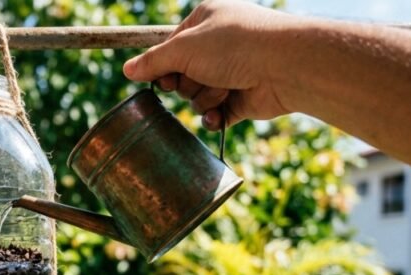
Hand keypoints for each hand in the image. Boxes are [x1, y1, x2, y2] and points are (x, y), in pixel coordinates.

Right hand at [123, 0, 298, 129]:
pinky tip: (220, 116)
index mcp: (206, 21)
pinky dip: (215, 117)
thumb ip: (153, 62)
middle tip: (200, 78)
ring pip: (198, 96)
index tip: (164, 77)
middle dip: (188, 83)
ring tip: (224, 88)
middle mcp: (219, 44)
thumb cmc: (234, 46)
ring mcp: (232, 72)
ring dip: (205, 98)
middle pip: (182, 74)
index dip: (164, 65)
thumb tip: (128, 70)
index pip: (171, 47)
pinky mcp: (242, 98)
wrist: (283, 67)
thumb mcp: (183, 48)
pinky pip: (216, 115)